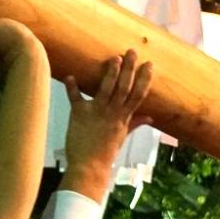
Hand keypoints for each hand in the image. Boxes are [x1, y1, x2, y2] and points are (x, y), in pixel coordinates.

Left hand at [60, 50, 152, 180]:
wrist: (89, 167)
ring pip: (107, 89)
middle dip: (130, 69)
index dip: (145, 79)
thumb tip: (150, 117)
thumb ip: (135, 123)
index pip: (138, 95)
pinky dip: (72, 87)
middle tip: (132, 51)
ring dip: (111, 73)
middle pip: (125, 88)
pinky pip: (75, 97)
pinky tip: (70, 76)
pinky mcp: (80, 113)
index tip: (150, 64)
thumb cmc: (105, 152)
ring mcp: (97, 112)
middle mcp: (113, 113)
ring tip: (115, 58)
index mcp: (123, 118)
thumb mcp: (122, 136)